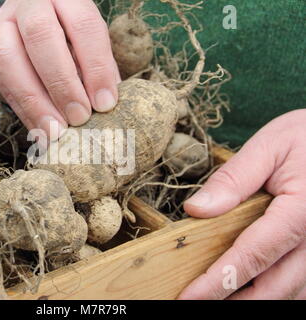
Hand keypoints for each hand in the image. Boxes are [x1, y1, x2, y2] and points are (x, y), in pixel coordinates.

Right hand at [0, 0, 119, 139]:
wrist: (30, 21)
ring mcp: (0, 25)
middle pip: (41, 36)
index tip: (105, 103)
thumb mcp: (88, 44)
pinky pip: (1, 84)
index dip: (96, 67)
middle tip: (79, 117)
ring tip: (56, 131)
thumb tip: (105, 108)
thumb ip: (97, 69)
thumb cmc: (69, 37)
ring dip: (35, 103)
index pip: (83, 26)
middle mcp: (28, 5)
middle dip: (62, 84)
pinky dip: (24, 112)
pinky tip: (41, 130)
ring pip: (10, 60)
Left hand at [179, 109, 305, 299]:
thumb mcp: (268, 147)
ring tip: (218, 299)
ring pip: (292, 292)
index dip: (219, 281)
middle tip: (196, 303)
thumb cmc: (304, 138)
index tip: (190, 297)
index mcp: (302, 210)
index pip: (254, 254)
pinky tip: (247, 289)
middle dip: (234, 302)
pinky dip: (274, 292)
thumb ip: (233, 179)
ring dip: (255, 300)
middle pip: (275, 286)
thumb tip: (196, 210)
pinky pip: (301, 284)